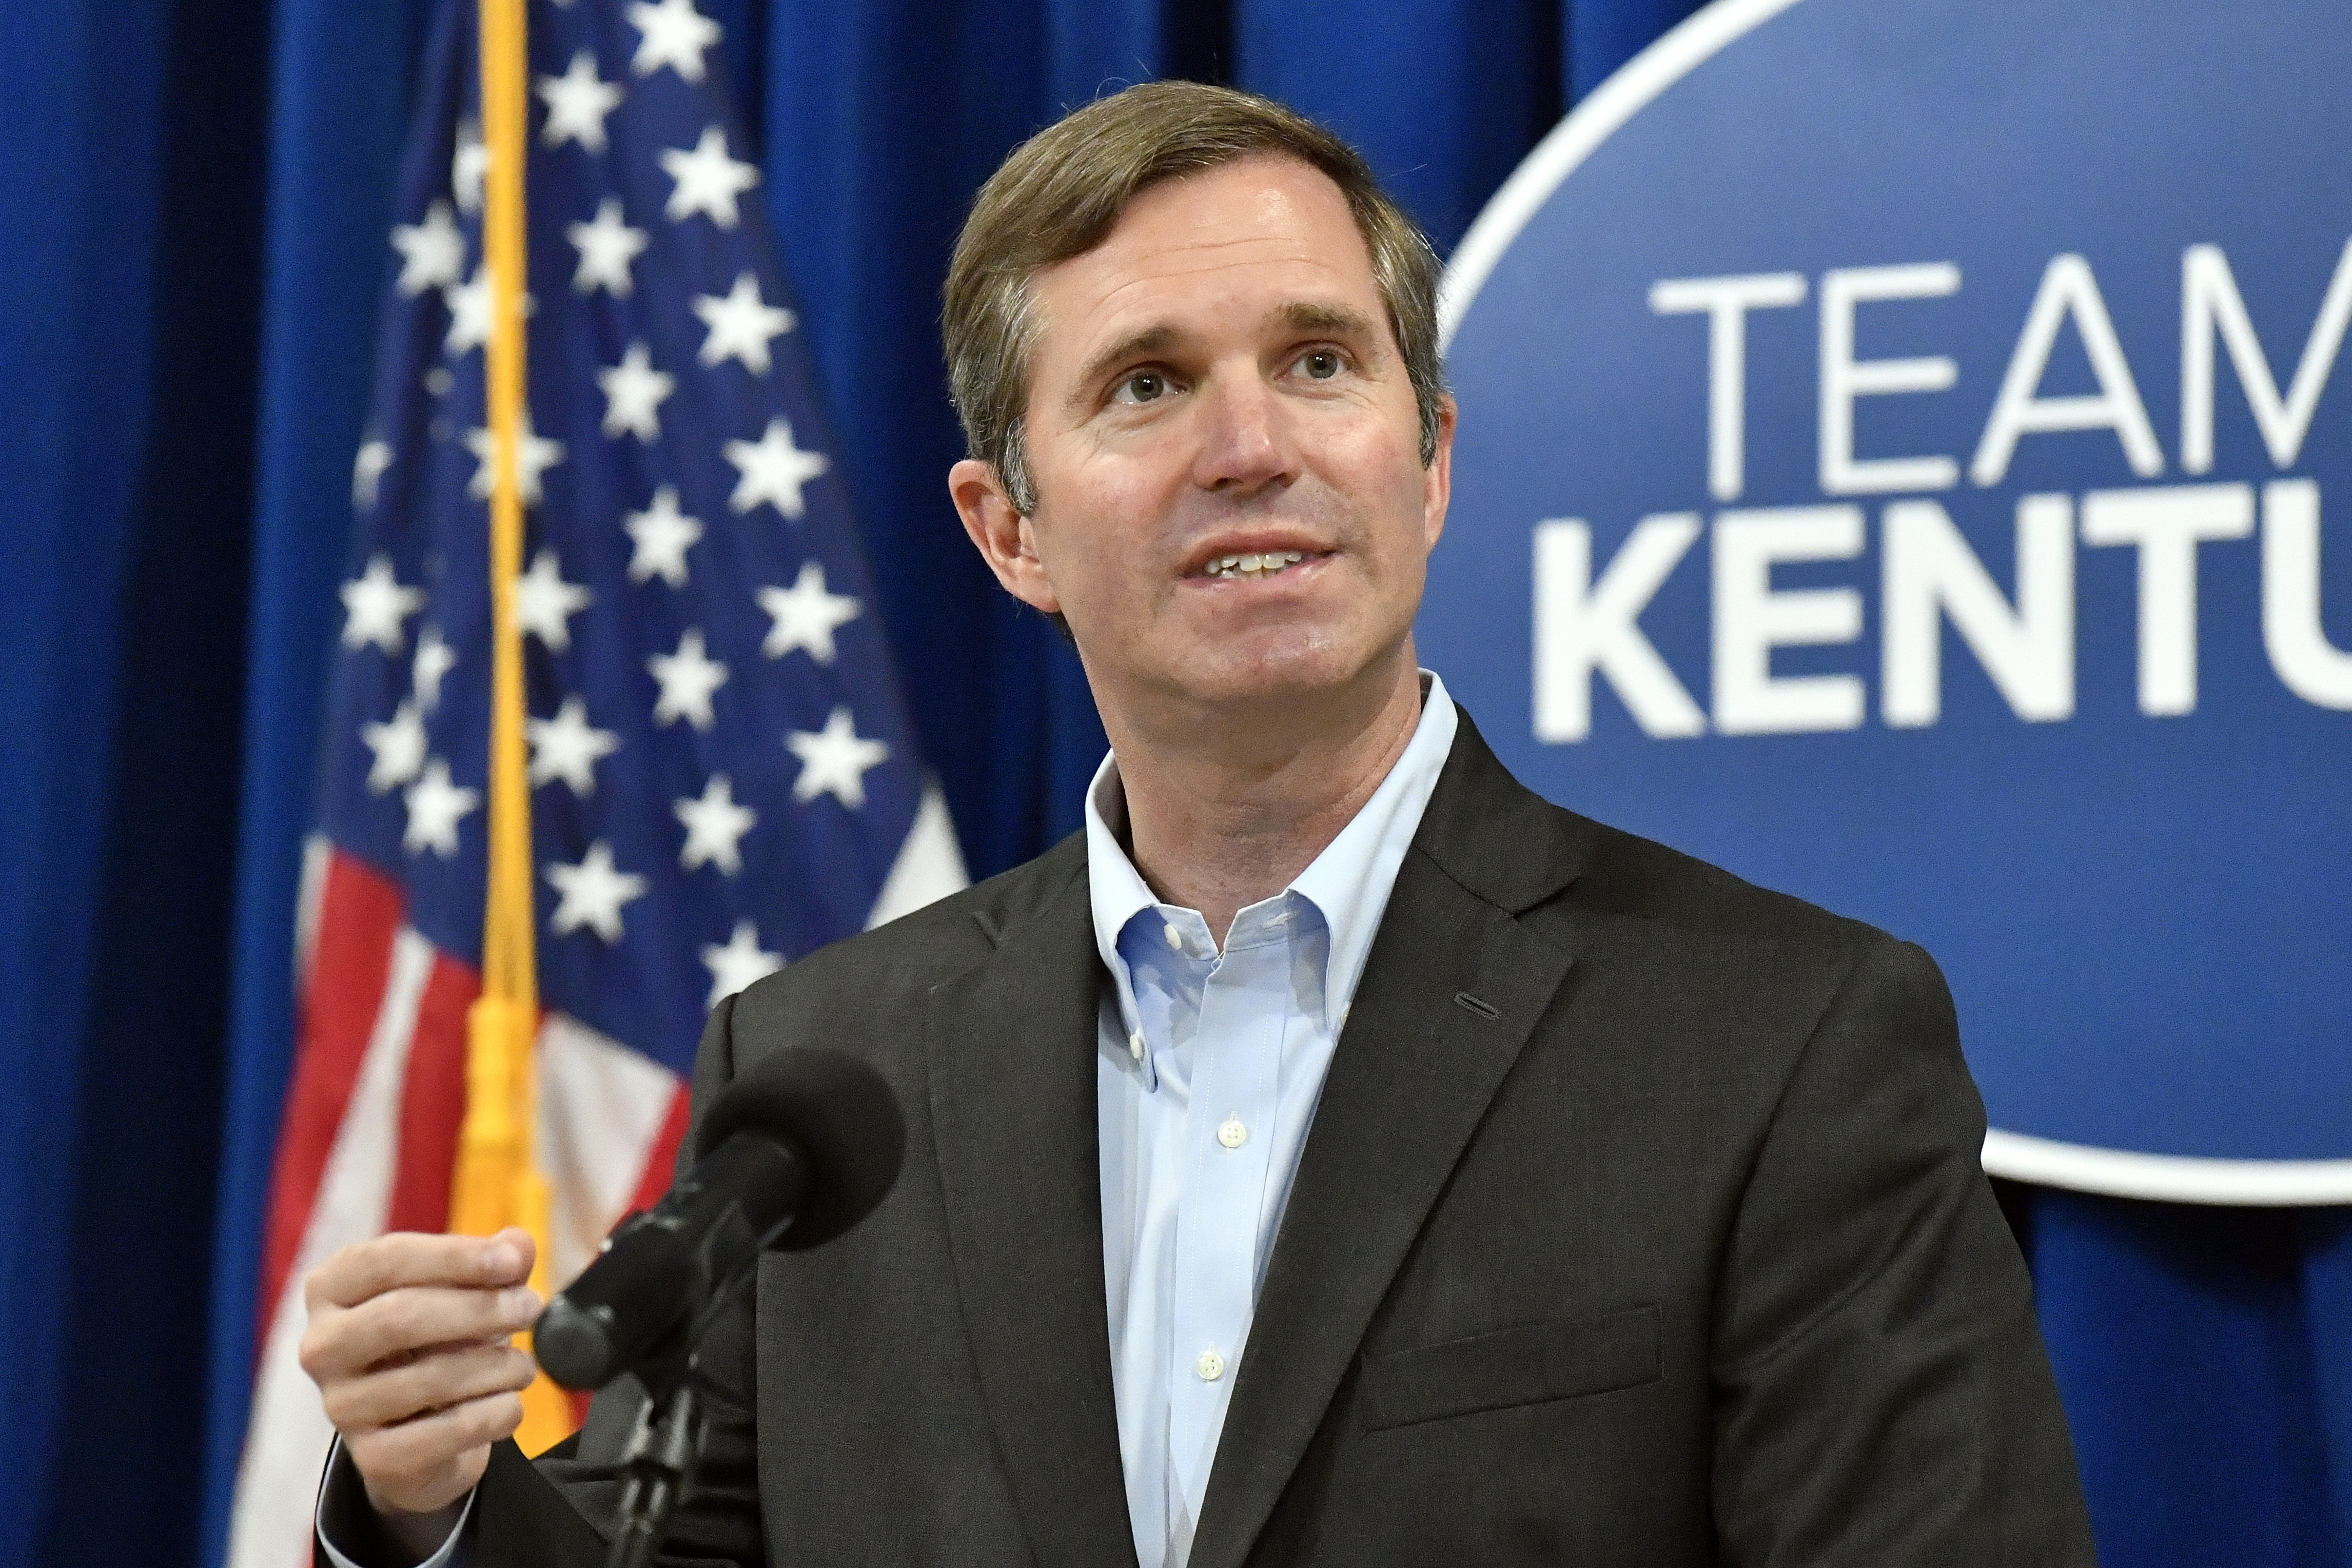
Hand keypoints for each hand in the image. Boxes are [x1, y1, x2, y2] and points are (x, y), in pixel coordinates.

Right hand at [299, 1228, 542, 1551]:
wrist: (424, 1427)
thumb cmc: (442, 1335)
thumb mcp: (469, 1288)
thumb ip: (497, 1260)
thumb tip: (519, 1247)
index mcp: (331, 1287)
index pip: (387, 1260)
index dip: (455, 1257)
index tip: (513, 1262)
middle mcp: (321, 1347)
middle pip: (400, 1316)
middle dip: (479, 1309)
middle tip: (530, 1307)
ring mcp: (341, 1406)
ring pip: (429, 1378)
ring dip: (497, 1366)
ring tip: (524, 1365)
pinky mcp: (373, 1458)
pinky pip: (447, 1432)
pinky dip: (494, 1414)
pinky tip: (511, 1404)